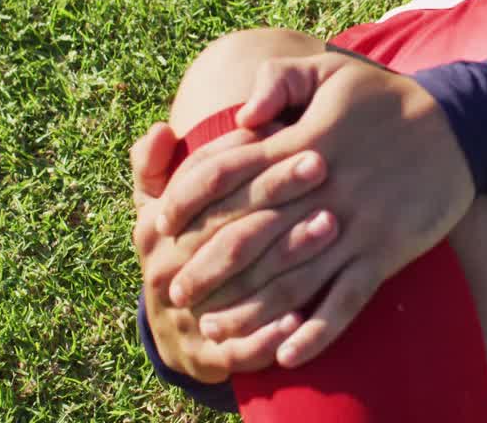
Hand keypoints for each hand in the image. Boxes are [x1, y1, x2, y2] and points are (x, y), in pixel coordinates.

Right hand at [131, 123, 332, 380]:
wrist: (177, 330)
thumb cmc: (185, 245)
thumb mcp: (158, 203)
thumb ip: (157, 163)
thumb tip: (160, 130)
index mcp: (156, 226)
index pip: (200, 183)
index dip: (239, 155)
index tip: (284, 130)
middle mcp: (167, 269)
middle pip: (227, 227)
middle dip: (275, 194)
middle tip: (321, 166)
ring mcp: (189, 314)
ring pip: (243, 282)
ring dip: (289, 254)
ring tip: (331, 225)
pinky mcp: (211, 358)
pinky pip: (242, 347)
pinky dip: (271, 334)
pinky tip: (305, 315)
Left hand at [154, 53, 475, 367]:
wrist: (459, 126)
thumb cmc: (384, 98)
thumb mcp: (331, 69)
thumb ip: (280, 82)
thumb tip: (240, 113)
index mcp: (301, 142)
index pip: (226, 171)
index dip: (185, 199)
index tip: (157, 224)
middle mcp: (321, 188)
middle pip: (248, 235)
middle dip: (205, 268)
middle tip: (172, 293)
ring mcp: (354, 224)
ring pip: (291, 277)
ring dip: (249, 310)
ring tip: (213, 332)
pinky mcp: (386, 251)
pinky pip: (348, 299)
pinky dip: (317, 330)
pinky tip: (287, 353)